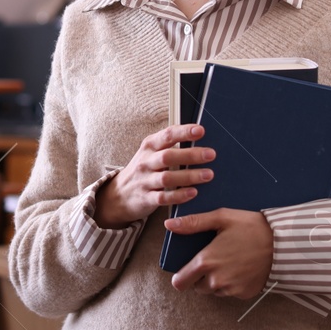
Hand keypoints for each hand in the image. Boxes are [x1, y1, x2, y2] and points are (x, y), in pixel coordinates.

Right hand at [95, 124, 214, 228]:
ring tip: (208, 175)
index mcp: (149, 147)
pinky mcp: (146, 198)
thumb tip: (198, 136)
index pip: (167, 135)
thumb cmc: (143, 170)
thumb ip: (170, 145)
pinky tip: (193, 193)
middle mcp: (146, 162)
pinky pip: (163, 197)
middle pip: (168, 156)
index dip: (183, 132)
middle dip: (190, 155)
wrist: (119, 194)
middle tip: (211, 154)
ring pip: (167, 178)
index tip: (201, 130)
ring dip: (189, 176)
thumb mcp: (151, 153)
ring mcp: (145, 181)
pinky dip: (179, 195)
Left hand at [165, 209, 272, 299]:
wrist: (284, 243)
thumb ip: (194, 223)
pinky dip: (232, 284)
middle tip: (212, 261)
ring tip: (229, 262)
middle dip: (199, 277)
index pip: (180, 282)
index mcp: (206, 262)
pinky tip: (241, 268)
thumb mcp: (222, 217)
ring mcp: (231, 289)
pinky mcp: (245, 294)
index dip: (181, 276)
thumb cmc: (252, 227)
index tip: (188, 268)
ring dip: (216, 281)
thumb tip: (169, 224)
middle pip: (196, 288)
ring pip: (214, 291)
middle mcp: (216, 280)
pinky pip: (230, 292)